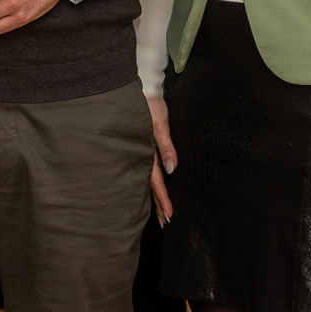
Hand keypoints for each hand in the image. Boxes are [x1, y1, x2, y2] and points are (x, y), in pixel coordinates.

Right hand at [147, 94, 176, 225]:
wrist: (140, 88)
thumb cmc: (150, 104)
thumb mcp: (160, 123)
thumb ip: (165, 146)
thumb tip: (172, 169)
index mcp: (146, 150)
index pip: (155, 181)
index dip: (162, 198)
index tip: (168, 215)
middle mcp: (141, 154)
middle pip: (150, 186)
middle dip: (157, 205)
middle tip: (164, 223)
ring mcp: (138, 151)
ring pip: (146, 181)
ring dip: (152, 199)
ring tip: (158, 215)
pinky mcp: (139, 146)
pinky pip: (144, 170)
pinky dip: (148, 184)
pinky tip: (148, 191)